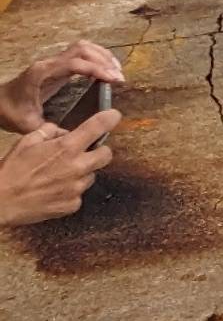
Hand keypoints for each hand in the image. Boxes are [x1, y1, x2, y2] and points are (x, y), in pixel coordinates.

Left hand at [0, 40, 122, 136]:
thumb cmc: (10, 112)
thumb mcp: (28, 124)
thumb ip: (50, 131)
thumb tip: (74, 139)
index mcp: (43, 73)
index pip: (75, 63)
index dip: (97, 69)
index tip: (114, 79)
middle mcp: (49, 63)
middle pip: (82, 49)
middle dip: (104, 60)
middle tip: (119, 77)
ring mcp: (52, 62)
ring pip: (82, 47)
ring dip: (101, 56)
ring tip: (116, 71)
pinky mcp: (56, 66)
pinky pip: (79, 54)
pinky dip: (95, 58)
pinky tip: (103, 70)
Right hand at [0, 107, 117, 225]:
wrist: (1, 201)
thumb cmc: (11, 171)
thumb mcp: (27, 141)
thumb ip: (49, 132)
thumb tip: (63, 132)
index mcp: (66, 147)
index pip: (97, 127)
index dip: (109, 118)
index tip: (113, 116)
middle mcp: (76, 167)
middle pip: (106, 155)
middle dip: (99, 151)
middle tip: (84, 152)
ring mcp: (76, 188)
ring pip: (92, 175)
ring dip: (82, 172)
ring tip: (58, 175)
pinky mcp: (72, 205)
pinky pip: (79, 194)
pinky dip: (71, 190)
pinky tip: (54, 190)